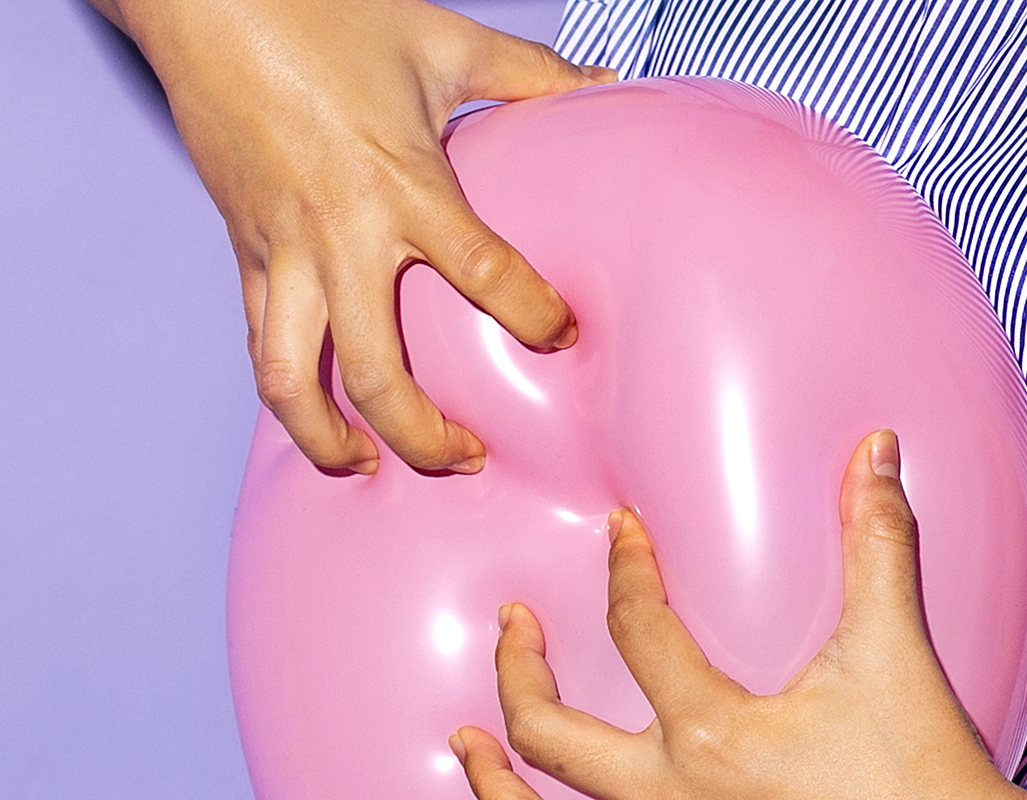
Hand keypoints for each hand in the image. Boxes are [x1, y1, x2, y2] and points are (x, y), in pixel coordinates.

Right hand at [94, 0, 614, 472]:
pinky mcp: (243, 254)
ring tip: (366, 466)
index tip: (562, 336)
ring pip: (291, 381)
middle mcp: (340, 238)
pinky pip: (259, 343)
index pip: (485, 275)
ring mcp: (283, 254)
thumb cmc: (327, 19)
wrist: (209, 4)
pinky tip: (314, 410)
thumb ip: (529, 73)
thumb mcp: (442, 42)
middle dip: (424, 436)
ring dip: (328, 439)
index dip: (534, 316)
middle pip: (377, 375)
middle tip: (466, 459)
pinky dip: (285, 389)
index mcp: (402, 187)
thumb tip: (606, 79)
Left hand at [451, 431, 1026, 799]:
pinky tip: (531, 799)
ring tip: (464, 738)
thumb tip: (876, 452)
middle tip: (511, 622)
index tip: (623, 531)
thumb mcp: (892, 656)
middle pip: (550, 735)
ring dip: (493, 779)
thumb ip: (878, 547)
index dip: (625, 569)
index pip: (636, 630)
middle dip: (518, 670)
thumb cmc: (921, 775)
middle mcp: (669, 799)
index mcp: (710, 734)